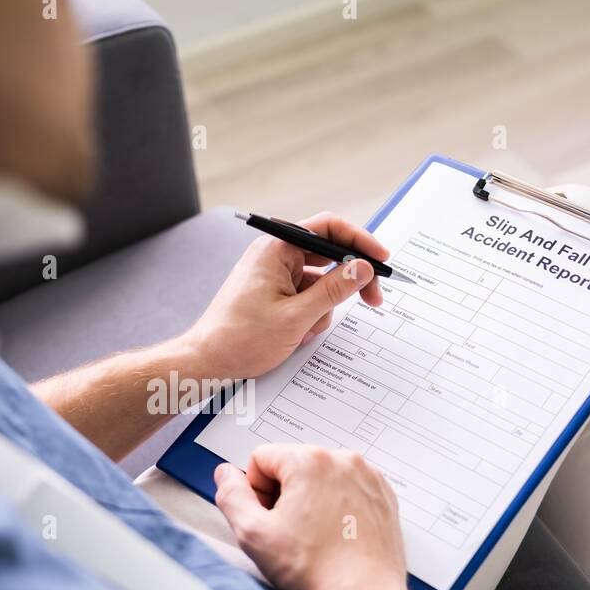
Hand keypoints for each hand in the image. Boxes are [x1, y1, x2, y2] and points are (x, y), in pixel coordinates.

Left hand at [181, 213, 388, 379]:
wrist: (207, 361)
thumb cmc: (239, 339)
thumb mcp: (297, 317)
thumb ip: (334, 290)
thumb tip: (363, 268)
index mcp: (276, 249)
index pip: (328, 228)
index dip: (360, 241)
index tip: (382, 259)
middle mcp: (275, 255)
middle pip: (328, 257)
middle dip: (346, 284)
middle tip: (372, 300)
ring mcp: (274, 275)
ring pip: (320, 284)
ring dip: (321, 310)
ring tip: (302, 331)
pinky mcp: (273, 293)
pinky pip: (305, 298)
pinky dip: (308, 317)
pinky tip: (294, 336)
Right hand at [213, 443, 409, 589]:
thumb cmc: (316, 570)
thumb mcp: (253, 534)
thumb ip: (231, 496)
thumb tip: (226, 476)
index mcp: (309, 461)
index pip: (261, 458)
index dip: (255, 491)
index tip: (268, 517)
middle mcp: (342, 460)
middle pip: (292, 464)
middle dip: (284, 493)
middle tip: (290, 531)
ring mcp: (367, 476)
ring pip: (321, 476)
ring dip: (311, 498)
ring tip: (315, 536)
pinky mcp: (383, 494)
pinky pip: (348, 487)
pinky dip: (338, 505)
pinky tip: (335, 535)